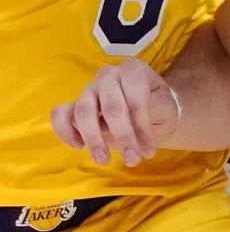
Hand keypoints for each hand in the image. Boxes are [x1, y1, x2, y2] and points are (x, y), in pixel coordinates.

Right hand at [50, 60, 178, 165]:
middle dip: (122, 136)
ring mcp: (89, 89)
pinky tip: (78, 146)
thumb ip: (155, 110)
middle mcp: (109, 75)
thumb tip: (138, 124)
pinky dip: (65, 131)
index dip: (141, 126)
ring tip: (104, 160)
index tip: (148, 151)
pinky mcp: (74, 104)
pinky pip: (60, 114)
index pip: (135, 98)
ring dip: (94, 139)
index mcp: (133, 71)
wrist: (151, 109)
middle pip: (111, 106)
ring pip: (84, 111)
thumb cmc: (159, 107)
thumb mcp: (167, 108)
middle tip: (132, 160)